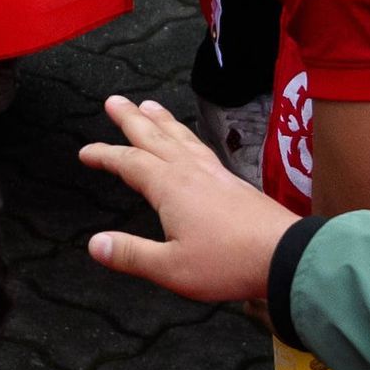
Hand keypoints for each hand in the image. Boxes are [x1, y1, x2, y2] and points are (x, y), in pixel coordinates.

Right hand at [75, 95, 296, 306]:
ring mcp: (214, 173)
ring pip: (180, 137)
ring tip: (148, 105)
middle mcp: (190, 171)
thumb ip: (130, 254)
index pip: (129, 163)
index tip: (85, 152)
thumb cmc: (226, 262)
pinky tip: (189, 141)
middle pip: (154, 136)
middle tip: (114, 101)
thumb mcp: (170, 268)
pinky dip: (186, 136)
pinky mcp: (232, 181)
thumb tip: (94, 244)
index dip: (105, 155)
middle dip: (131, 119)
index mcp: (170, 187)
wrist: (284, 255)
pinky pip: (200, 147)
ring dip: (161, 120)